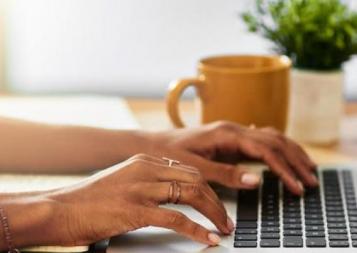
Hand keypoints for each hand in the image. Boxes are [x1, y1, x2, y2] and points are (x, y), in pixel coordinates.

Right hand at [50, 154, 232, 246]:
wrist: (60, 207)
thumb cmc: (90, 198)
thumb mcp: (124, 180)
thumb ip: (148, 181)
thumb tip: (172, 193)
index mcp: (145, 161)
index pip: (188, 170)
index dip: (209, 188)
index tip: (218, 203)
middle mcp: (146, 169)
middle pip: (195, 180)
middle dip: (216, 201)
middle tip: (226, 218)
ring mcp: (141, 188)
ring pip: (191, 195)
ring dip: (213, 214)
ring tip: (223, 228)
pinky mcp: (135, 209)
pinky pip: (176, 219)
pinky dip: (197, 230)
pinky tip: (207, 238)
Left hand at [147, 121, 317, 194]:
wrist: (153, 145)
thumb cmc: (169, 154)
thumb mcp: (194, 168)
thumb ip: (225, 174)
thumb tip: (257, 181)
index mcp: (226, 134)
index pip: (266, 149)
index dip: (284, 168)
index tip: (296, 186)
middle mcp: (233, 129)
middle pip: (274, 140)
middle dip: (295, 160)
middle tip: (311, 179)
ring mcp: (232, 132)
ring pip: (270, 137)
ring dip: (290, 152)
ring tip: (307, 167)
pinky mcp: (229, 139)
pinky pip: (260, 140)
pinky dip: (277, 148)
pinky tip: (284, 154)